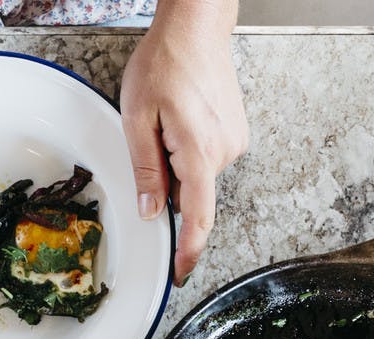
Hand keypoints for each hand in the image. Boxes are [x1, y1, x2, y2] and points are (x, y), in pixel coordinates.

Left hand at [120, 2, 248, 285]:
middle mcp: (224, 153)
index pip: (197, 217)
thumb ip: (146, 171)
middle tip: (153, 141)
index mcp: (199, 152)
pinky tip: (182, 123)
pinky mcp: (236, 136)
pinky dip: (188, 155)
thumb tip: (152, 212)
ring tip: (168, 123)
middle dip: (166, 184)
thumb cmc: (164, 64)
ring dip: (176, 165)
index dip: (188, 251)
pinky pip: (205, 162)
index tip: (180, 274)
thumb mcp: (137, 119)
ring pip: (196, 179)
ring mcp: (234, 144)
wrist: (196, 29)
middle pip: (189, 195)